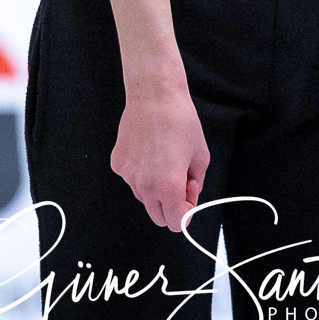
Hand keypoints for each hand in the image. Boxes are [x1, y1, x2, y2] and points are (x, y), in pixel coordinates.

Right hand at [111, 91, 209, 230]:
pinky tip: (149, 151)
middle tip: (181, 182)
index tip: (189, 199)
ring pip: (144, 198)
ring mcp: (127, 176)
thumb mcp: (201, 156)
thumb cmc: (181, 121)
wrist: (154, 95)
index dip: (186, 214)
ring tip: (165, 161)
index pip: (175, 224)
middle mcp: (144, 186)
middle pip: (157, 217)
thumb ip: (196, 184)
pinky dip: (142, 174)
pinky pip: (132, 179)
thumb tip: (188, 195)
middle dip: (171, 207)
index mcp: (168, 187)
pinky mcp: (117, 164)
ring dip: (156, 190)